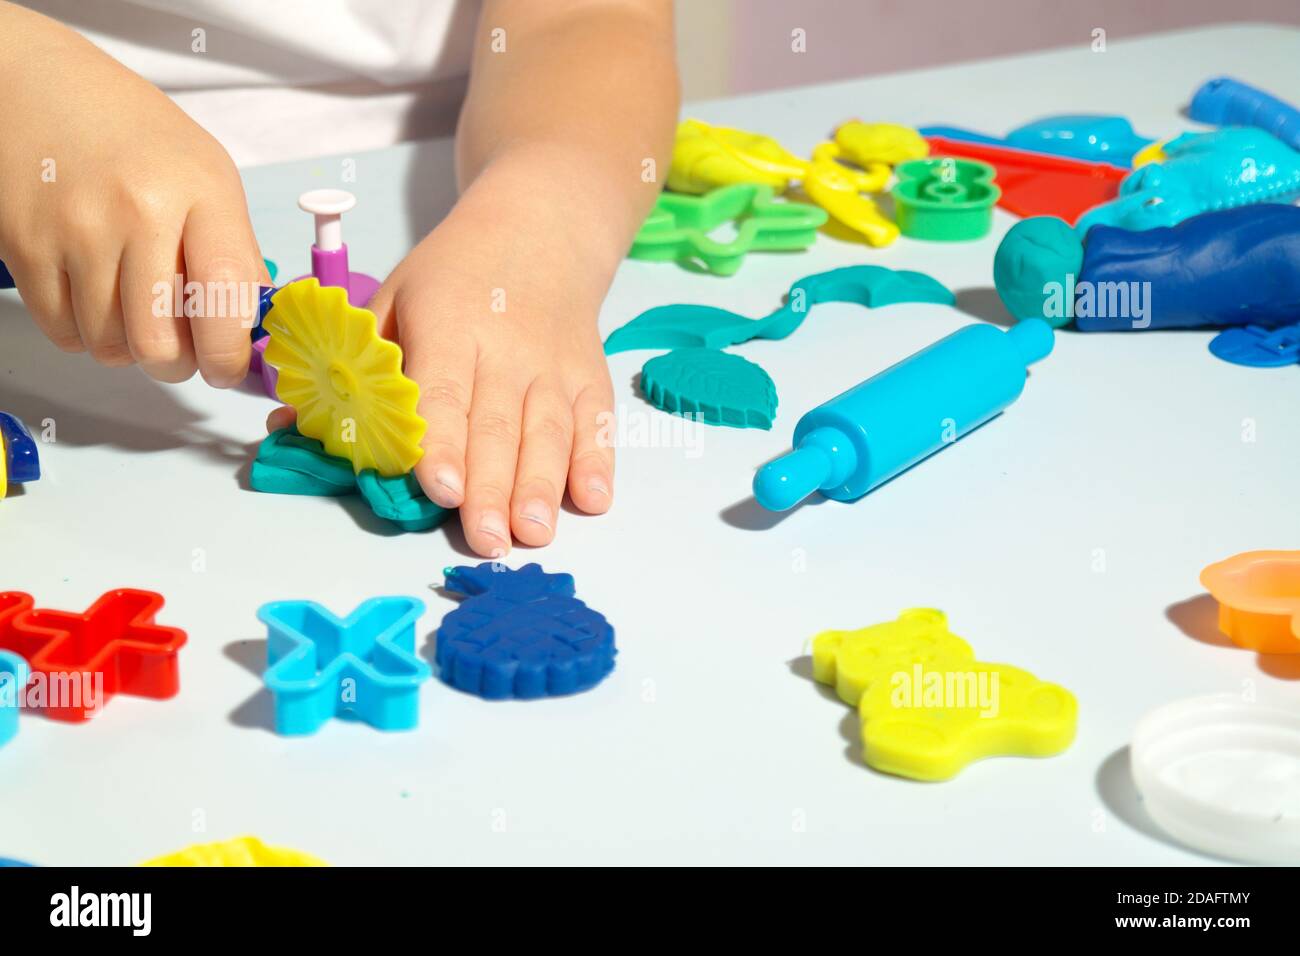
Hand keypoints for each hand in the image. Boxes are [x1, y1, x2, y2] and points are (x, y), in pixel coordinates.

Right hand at [0, 3, 266, 384]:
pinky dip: (84, 332)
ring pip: (108, 346)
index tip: (227, 369)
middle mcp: (138, 213)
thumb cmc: (135, 136)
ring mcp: (74, 231)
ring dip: (126, 346)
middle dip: (175, 365)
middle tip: (179, 349)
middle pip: (158, 344)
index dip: (228, 356)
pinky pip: (63, 331)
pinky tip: (95, 295)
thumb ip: (233, 253)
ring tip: (134, 307)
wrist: (38, 86)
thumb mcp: (208, 177)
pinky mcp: (23, 245)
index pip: (226, 301)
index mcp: (200, 193)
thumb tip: (247, 331)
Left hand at [267, 176, 617, 556]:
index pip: (443, 393)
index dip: (441, 444)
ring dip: (541, 487)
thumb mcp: (392, 301)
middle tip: (484, 541)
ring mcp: (554, 365)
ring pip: (548, 432)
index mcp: (449, 324)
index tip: (439, 489)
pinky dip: (598, 463)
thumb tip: (288, 427)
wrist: (539, 231)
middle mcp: (507, 347)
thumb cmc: (453, 278)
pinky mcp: (590, 377)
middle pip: (498, 426)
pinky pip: (597, 423)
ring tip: (531, 534)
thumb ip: (352, 366)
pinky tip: (592, 501)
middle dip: (491, 488)